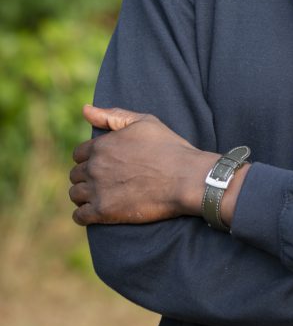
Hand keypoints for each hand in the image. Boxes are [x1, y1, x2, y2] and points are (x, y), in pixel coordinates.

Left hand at [69, 105, 217, 225]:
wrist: (185, 178)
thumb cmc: (168, 147)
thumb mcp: (144, 122)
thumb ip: (112, 116)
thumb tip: (85, 109)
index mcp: (102, 145)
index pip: (79, 154)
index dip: (90, 158)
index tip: (104, 164)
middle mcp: (95, 166)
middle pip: (75, 174)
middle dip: (87, 177)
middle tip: (105, 181)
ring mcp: (98, 189)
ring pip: (75, 194)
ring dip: (84, 195)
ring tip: (101, 196)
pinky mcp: (104, 211)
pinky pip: (80, 216)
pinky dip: (84, 215)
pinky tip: (97, 212)